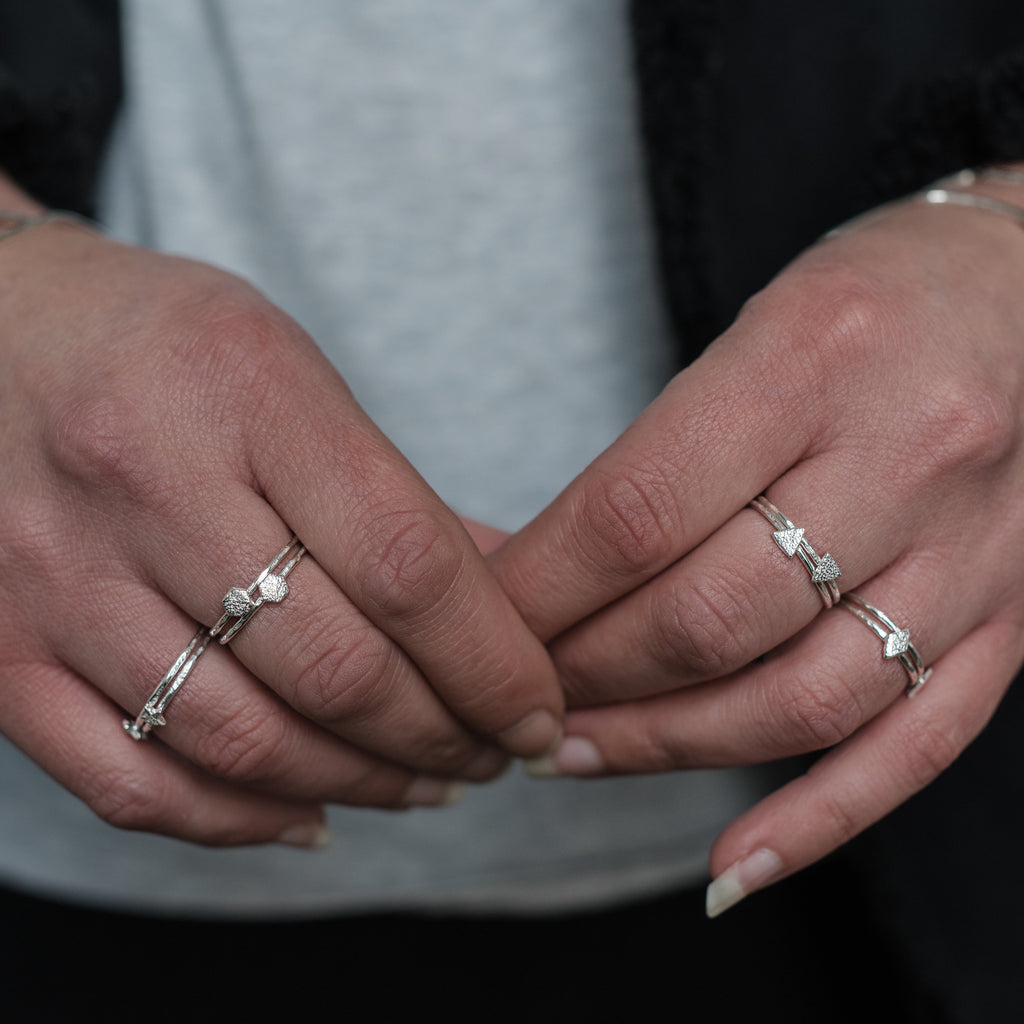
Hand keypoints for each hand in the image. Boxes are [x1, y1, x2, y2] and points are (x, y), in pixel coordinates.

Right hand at [0, 186, 561, 846]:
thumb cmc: (164, 345)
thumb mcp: (293, 372)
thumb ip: (398, 495)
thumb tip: (513, 605)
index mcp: (245, 392)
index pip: (409, 565)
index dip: (496, 662)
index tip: (540, 707)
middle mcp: (144, 482)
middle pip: (337, 668)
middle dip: (445, 735)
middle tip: (495, 748)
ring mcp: (56, 576)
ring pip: (245, 742)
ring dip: (363, 783)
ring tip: (428, 782)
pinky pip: (129, 782)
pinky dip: (238, 822)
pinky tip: (312, 814)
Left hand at [491, 181, 1023, 909]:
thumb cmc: (876, 300)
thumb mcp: (756, 327)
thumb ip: (661, 451)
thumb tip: (532, 566)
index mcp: (815, 358)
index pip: (636, 514)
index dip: (538, 591)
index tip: (481, 621)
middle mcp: (906, 457)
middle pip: (706, 620)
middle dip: (584, 673)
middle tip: (515, 689)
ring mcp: (974, 554)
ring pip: (798, 702)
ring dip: (665, 747)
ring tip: (576, 752)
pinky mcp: (1016, 620)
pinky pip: (916, 746)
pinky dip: (816, 822)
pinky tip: (726, 866)